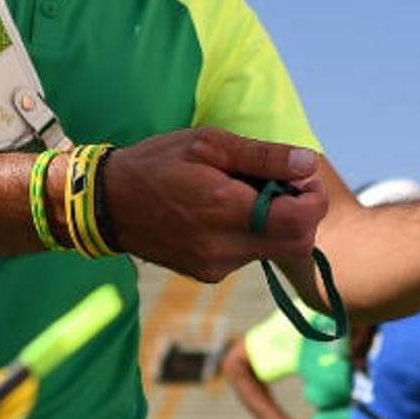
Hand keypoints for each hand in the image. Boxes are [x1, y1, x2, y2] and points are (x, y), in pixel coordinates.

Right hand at [102, 126, 327, 281]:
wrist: (105, 204)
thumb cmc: (157, 163)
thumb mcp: (208, 144)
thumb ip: (262, 156)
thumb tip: (307, 163)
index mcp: (225, 209)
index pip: (300, 222)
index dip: (314, 199)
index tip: (303, 177)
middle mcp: (224, 247)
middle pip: (296, 243)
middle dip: (302, 214)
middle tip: (283, 183)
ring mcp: (215, 266)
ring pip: (273, 249)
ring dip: (274, 222)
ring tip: (244, 191)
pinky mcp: (208, 274)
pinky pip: (248, 254)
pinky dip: (251, 233)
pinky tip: (226, 210)